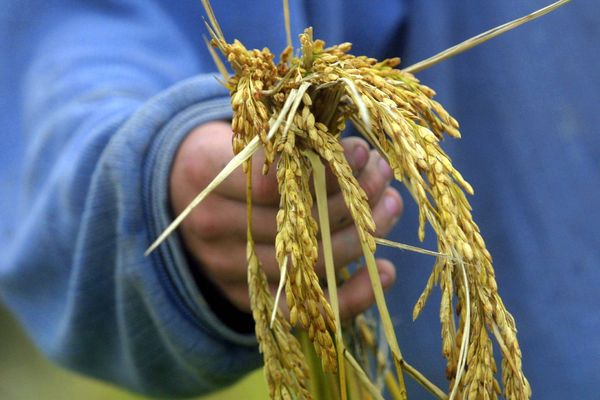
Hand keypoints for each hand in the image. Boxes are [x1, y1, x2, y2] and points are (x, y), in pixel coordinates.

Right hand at [170, 121, 402, 318]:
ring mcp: (227, 268)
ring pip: (307, 265)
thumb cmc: (223, 157)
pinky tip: (386, 272)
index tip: (361, 151)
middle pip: (295, 225)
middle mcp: (210, 226)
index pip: (273, 182)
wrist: (179, 198)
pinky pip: (305, 309)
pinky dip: (352, 296)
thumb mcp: (241, 134)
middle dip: (353, 198)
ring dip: (362, 237)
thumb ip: (286, 141)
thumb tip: (356, 154)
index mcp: (204, 175)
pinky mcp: (247, 297)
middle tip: (382, 174)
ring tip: (391, 205)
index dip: (325, 169)